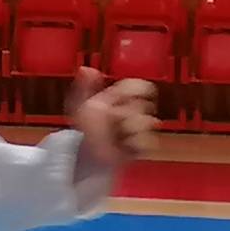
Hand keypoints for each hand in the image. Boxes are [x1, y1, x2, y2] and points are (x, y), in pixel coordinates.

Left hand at [68, 67, 157, 182]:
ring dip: (134, 127)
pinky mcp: (137, 148)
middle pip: (144, 105)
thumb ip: (85, 88)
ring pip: (149, 122)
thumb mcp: (80, 108)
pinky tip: (127, 144)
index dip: (140, 87)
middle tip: (116, 120)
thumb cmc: (81, 135)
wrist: (84, 162)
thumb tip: (87, 68)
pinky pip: (149, 141)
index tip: (142, 90)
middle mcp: (126, 114)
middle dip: (130, 112)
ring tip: (121, 134)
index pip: (136, 88)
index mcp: (114, 102)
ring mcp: (132, 132)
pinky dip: (139, 142)